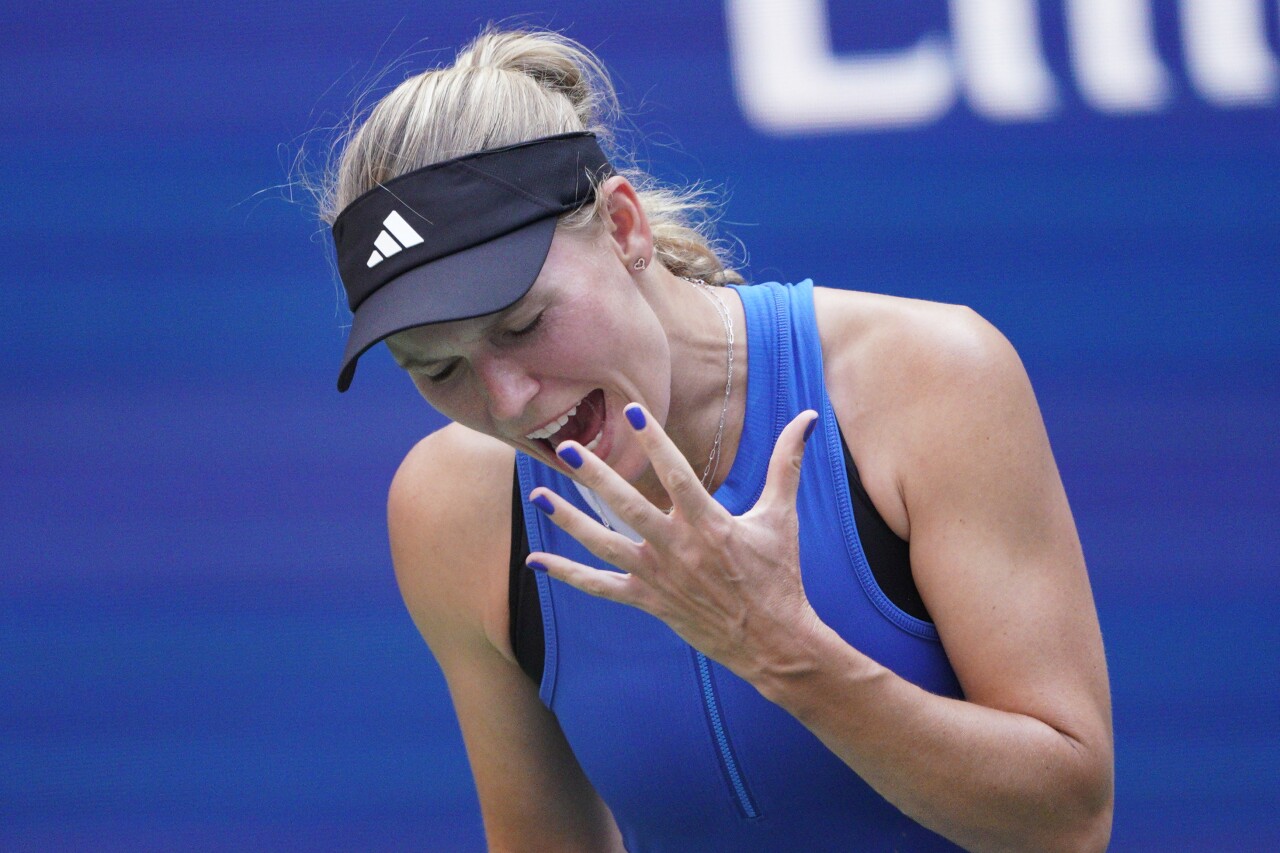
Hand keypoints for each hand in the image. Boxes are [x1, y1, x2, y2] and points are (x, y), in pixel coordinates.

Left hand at [527, 404, 822, 680]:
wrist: (773, 642)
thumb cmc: (779, 575)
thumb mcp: (782, 517)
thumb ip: (787, 464)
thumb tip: (809, 417)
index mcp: (710, 524)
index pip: (676, 474)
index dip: (654, 442)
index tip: (632, 412)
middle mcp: (678, 549)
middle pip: (628, 507)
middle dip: (596, 477)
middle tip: (566, 450)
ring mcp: (659, 577)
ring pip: (604, 544)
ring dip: (569, 520)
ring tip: (538, 494)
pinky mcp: (648, 601)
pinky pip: (600, 587)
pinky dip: (568, 574)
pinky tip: (537, 561)